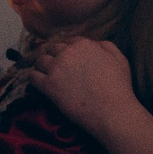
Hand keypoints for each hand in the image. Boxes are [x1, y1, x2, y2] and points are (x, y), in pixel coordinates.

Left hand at [21, 36, 140, 132]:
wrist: (112, 112)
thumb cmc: (119, 87)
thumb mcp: (120, 59)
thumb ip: (106, 46)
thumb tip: (95, 43)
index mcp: (83, 44)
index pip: (68, 41)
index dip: (67, 50)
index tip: (68, 59)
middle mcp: (67, 53)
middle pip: (52, 49)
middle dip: (53, 56)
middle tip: (55, 68)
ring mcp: (56, 68)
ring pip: (40, 61)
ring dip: (42, 67)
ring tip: (45, 75)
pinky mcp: (48, 85)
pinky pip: (33, 77)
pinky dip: (35, 79)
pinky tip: (40, 85)